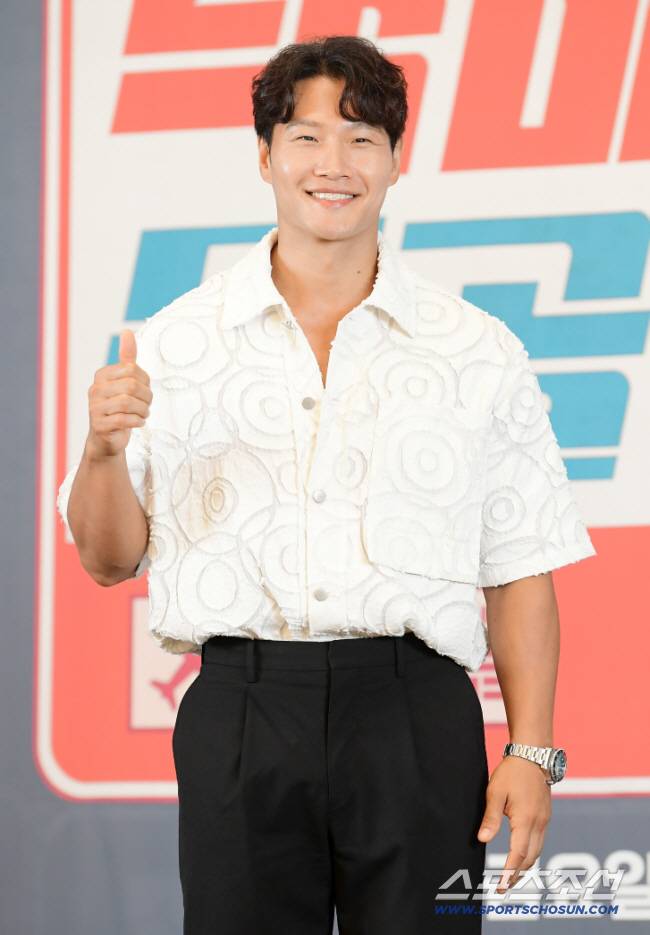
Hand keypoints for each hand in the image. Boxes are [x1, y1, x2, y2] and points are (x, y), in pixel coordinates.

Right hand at [85, 329, 152, 460]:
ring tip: (143, 414)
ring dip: (143, 410)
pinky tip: (138, 422)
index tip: (145, 390)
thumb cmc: (119, 407)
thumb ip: (127, 358)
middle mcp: (95, 389)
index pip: (131, 370)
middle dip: (146, 397)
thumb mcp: (124, 381)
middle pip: (131, 386)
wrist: (107, 438)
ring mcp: (95, 408)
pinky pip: (123, 420)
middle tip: (147, 405)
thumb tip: (127, 331)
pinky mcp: (99, 425)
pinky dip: (137, 421)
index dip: (145, 381)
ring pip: (128, 403)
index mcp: (102, 375)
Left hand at [477, 755, 551, 892]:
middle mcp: (539, 823)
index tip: (500, 887)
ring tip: (511, 876)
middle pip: (530, 858)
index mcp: (526, 819)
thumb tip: (482, 840)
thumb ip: (490, 818)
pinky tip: (522, 856)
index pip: (518, 854)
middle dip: (517, 874)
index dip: (509, 872)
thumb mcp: (495, 792)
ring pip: (538, 851)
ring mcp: (545, 820)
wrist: (532, 755)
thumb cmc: (511, 772)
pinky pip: (540, 841)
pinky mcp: (546, 815)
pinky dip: (531, 853)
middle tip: (503, 886)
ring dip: (525, 866)